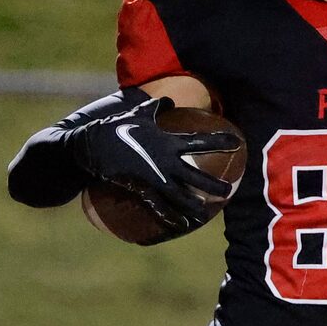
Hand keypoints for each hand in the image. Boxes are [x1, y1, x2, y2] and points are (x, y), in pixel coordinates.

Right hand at [71, 92, 233, 229]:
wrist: (88, 146)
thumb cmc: (113, 127)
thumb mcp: (136, 113)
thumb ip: (156, 108)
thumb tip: (168, 99)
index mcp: (167, 141)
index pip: (200, 141)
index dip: (220, 142)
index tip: (237, 143)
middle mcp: (164, 161)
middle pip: (196, 176)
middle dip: (214, 185)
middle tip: (229, 191)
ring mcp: (153, 177)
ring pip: (181, 196)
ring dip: (195, 207)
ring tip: (207, 214)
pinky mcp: (140, 189)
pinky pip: (159, 206)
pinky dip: (170, 217)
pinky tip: (180, 226)